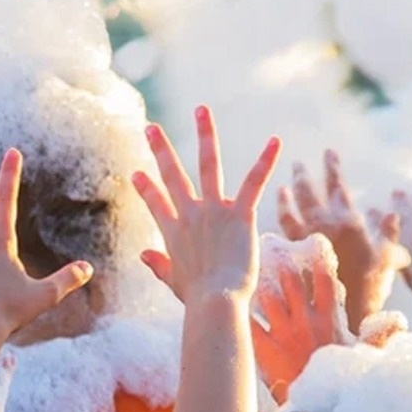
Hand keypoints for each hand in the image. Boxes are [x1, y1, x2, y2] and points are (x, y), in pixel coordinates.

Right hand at [132, 106, 279, 301]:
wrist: (216, 301)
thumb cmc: (197, 299)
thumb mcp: (173, 281)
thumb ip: (158, 265)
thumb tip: (143, 254)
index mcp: (173, 233)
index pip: (155, 204)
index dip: (145, 188)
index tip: (136, 173)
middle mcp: (190, 214)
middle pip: (172, 175)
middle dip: (160, 149)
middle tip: (151, 128)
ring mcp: (213, 210)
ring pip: (207, 164)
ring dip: (205, 135)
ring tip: (201, 110)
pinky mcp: (240, 214)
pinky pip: (253, 181)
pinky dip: (265, 161)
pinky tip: (275, 140)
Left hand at [251, 233, 405, 400]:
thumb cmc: (345, 386)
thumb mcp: (366, 358)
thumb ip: (379, 335)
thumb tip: (400, 320)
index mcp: (330, 320)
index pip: (326, 282)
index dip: (320, 261)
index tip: (314, 243)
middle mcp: (304, 321)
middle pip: (291, 283)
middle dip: (282, 263)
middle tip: (271, 246)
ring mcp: (282, 333)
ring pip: (267, 298)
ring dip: (260, 281)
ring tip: (250, 266)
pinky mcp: (264, 349)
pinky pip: (250, 323)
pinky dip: (240, 311)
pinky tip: (230, 299)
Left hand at [278, 151, 407, 329]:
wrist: (346, 316)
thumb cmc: (370, 290)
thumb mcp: (386, 259)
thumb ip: (388, 234)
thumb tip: (390, 212)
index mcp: (348, 221)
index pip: (338, 186)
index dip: (333, 167)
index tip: (328, 152)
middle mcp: (323, 225)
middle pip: (309, 193)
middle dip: (304, 176)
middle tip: (297, 163)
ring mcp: (303, 240)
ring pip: (290, 210)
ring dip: (286, 196)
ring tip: (281, 188)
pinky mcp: (291, 256)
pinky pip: (280, 234)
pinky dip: (277, 225)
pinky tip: (273, 222)